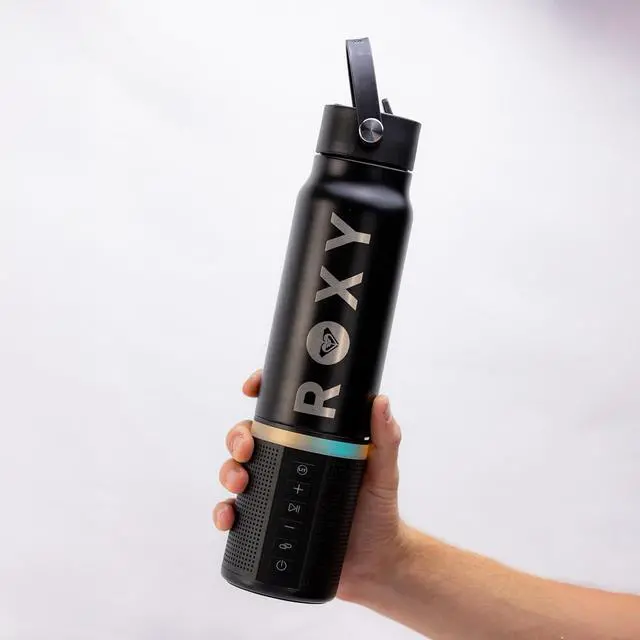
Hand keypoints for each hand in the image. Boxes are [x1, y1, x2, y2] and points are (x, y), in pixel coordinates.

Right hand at [213, 369, 407, 600]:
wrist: (373, 563)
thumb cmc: (379, 511)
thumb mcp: (383, 471)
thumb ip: (386, 438)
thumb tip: (381, 401)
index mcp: (311, 442)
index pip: (280, 409)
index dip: (261, 391)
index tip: (250, 388)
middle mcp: (288, 461)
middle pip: (250, 436)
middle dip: (238, 436)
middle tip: (245, 450)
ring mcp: (275, 491)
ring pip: (236, 469)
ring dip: (228, 471)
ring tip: (240, 483)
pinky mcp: (266, 523)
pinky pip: (235, 512)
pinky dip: (223, 512)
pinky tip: (228, 518)